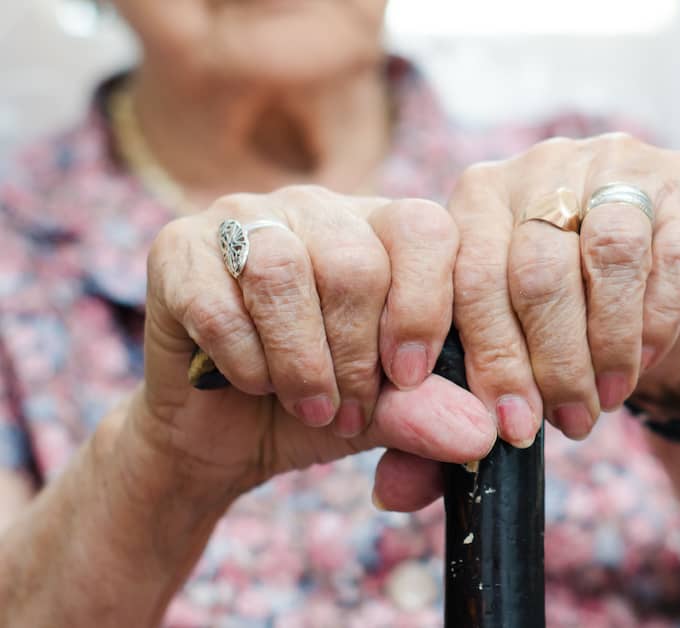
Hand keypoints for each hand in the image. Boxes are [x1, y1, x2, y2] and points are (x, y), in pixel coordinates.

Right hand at [137, 186, 494, 509]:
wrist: (222, 438)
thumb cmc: (323, 408)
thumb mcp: (388, 416)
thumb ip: (432, 414)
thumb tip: (480, 436)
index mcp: (384, 228)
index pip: (426, 229)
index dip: (424, 309)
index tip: (409, 378)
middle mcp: (319, 207)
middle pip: (355, 262)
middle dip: (356, 356)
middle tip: (348, 411)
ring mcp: (245, 216)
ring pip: (284, 270)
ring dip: (301, 361)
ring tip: (309, 405)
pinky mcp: (178, 247)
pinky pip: (218, 301)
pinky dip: (245, 361)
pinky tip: (252, 384)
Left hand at [449, 133, 679, 444]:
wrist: (661, 299)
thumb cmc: (566, 328)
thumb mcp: (505, 355)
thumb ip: (448, 407)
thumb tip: (392, 490)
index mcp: (478, 195)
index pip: (467, 271)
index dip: (483, 355)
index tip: (495, 424)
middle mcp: (542, 165)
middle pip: (535, 268)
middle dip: (544, 365)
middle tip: (554, 427)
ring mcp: (617, 163)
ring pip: (606, 254)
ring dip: (603, 346)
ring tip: (600, 404)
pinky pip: (672, 258)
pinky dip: (653, 323)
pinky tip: (640, 364)